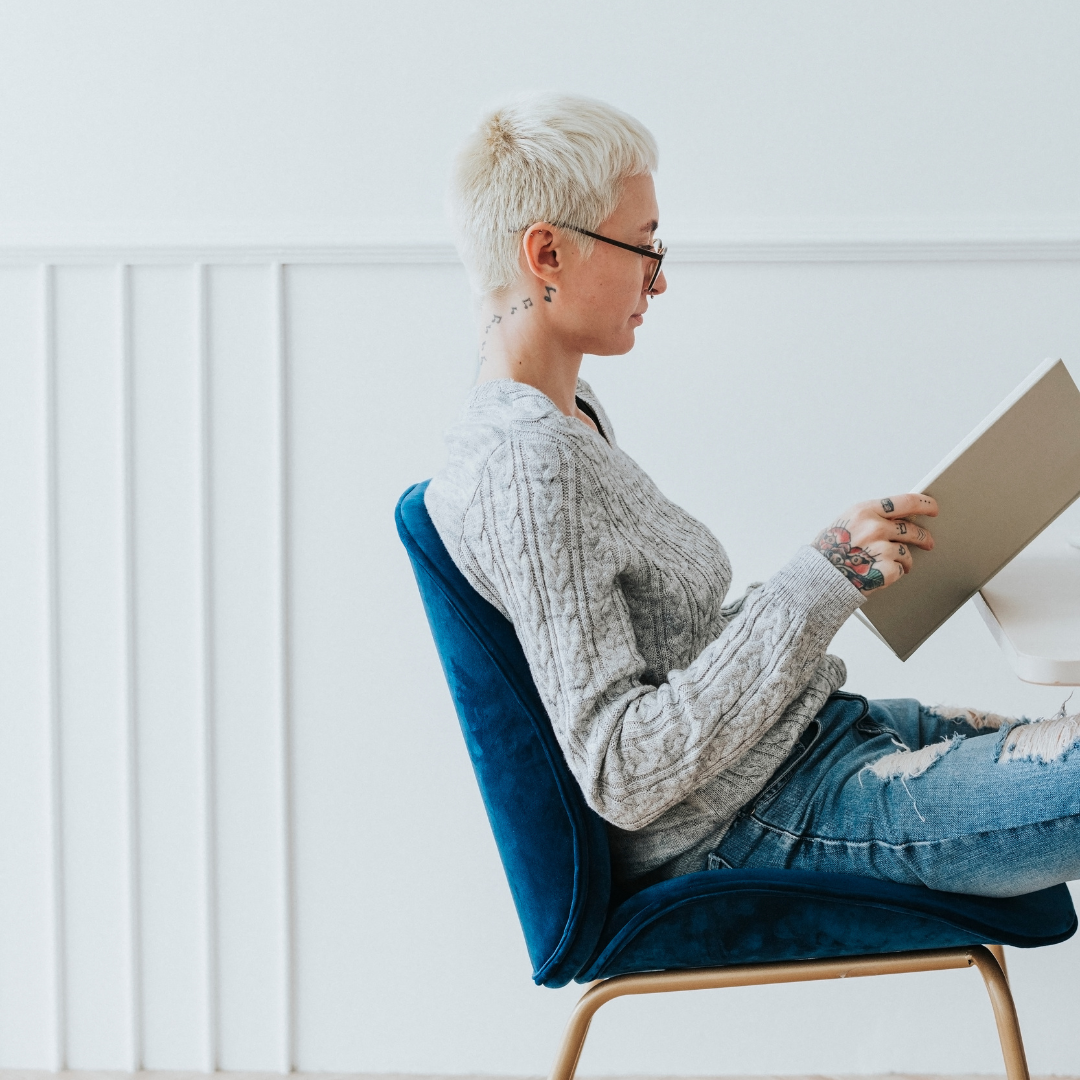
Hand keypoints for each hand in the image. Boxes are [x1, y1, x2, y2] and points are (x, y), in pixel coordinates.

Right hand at [812, 494, 936, 592]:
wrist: (817, 578)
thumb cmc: (826, 552)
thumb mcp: (843, 524)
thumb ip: (868, 518)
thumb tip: (894, 518)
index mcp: (864, 511)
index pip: (906, 501)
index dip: (925, 504)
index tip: (932, 508)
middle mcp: (875, 527)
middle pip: (911, 529)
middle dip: (923, 537)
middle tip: (927, 542)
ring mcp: (882, 549)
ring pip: (907, 551)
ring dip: (904, 559)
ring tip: (892, 563)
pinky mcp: (886, 569)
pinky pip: (901, 569)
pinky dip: (895, 573)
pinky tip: (881, 573)